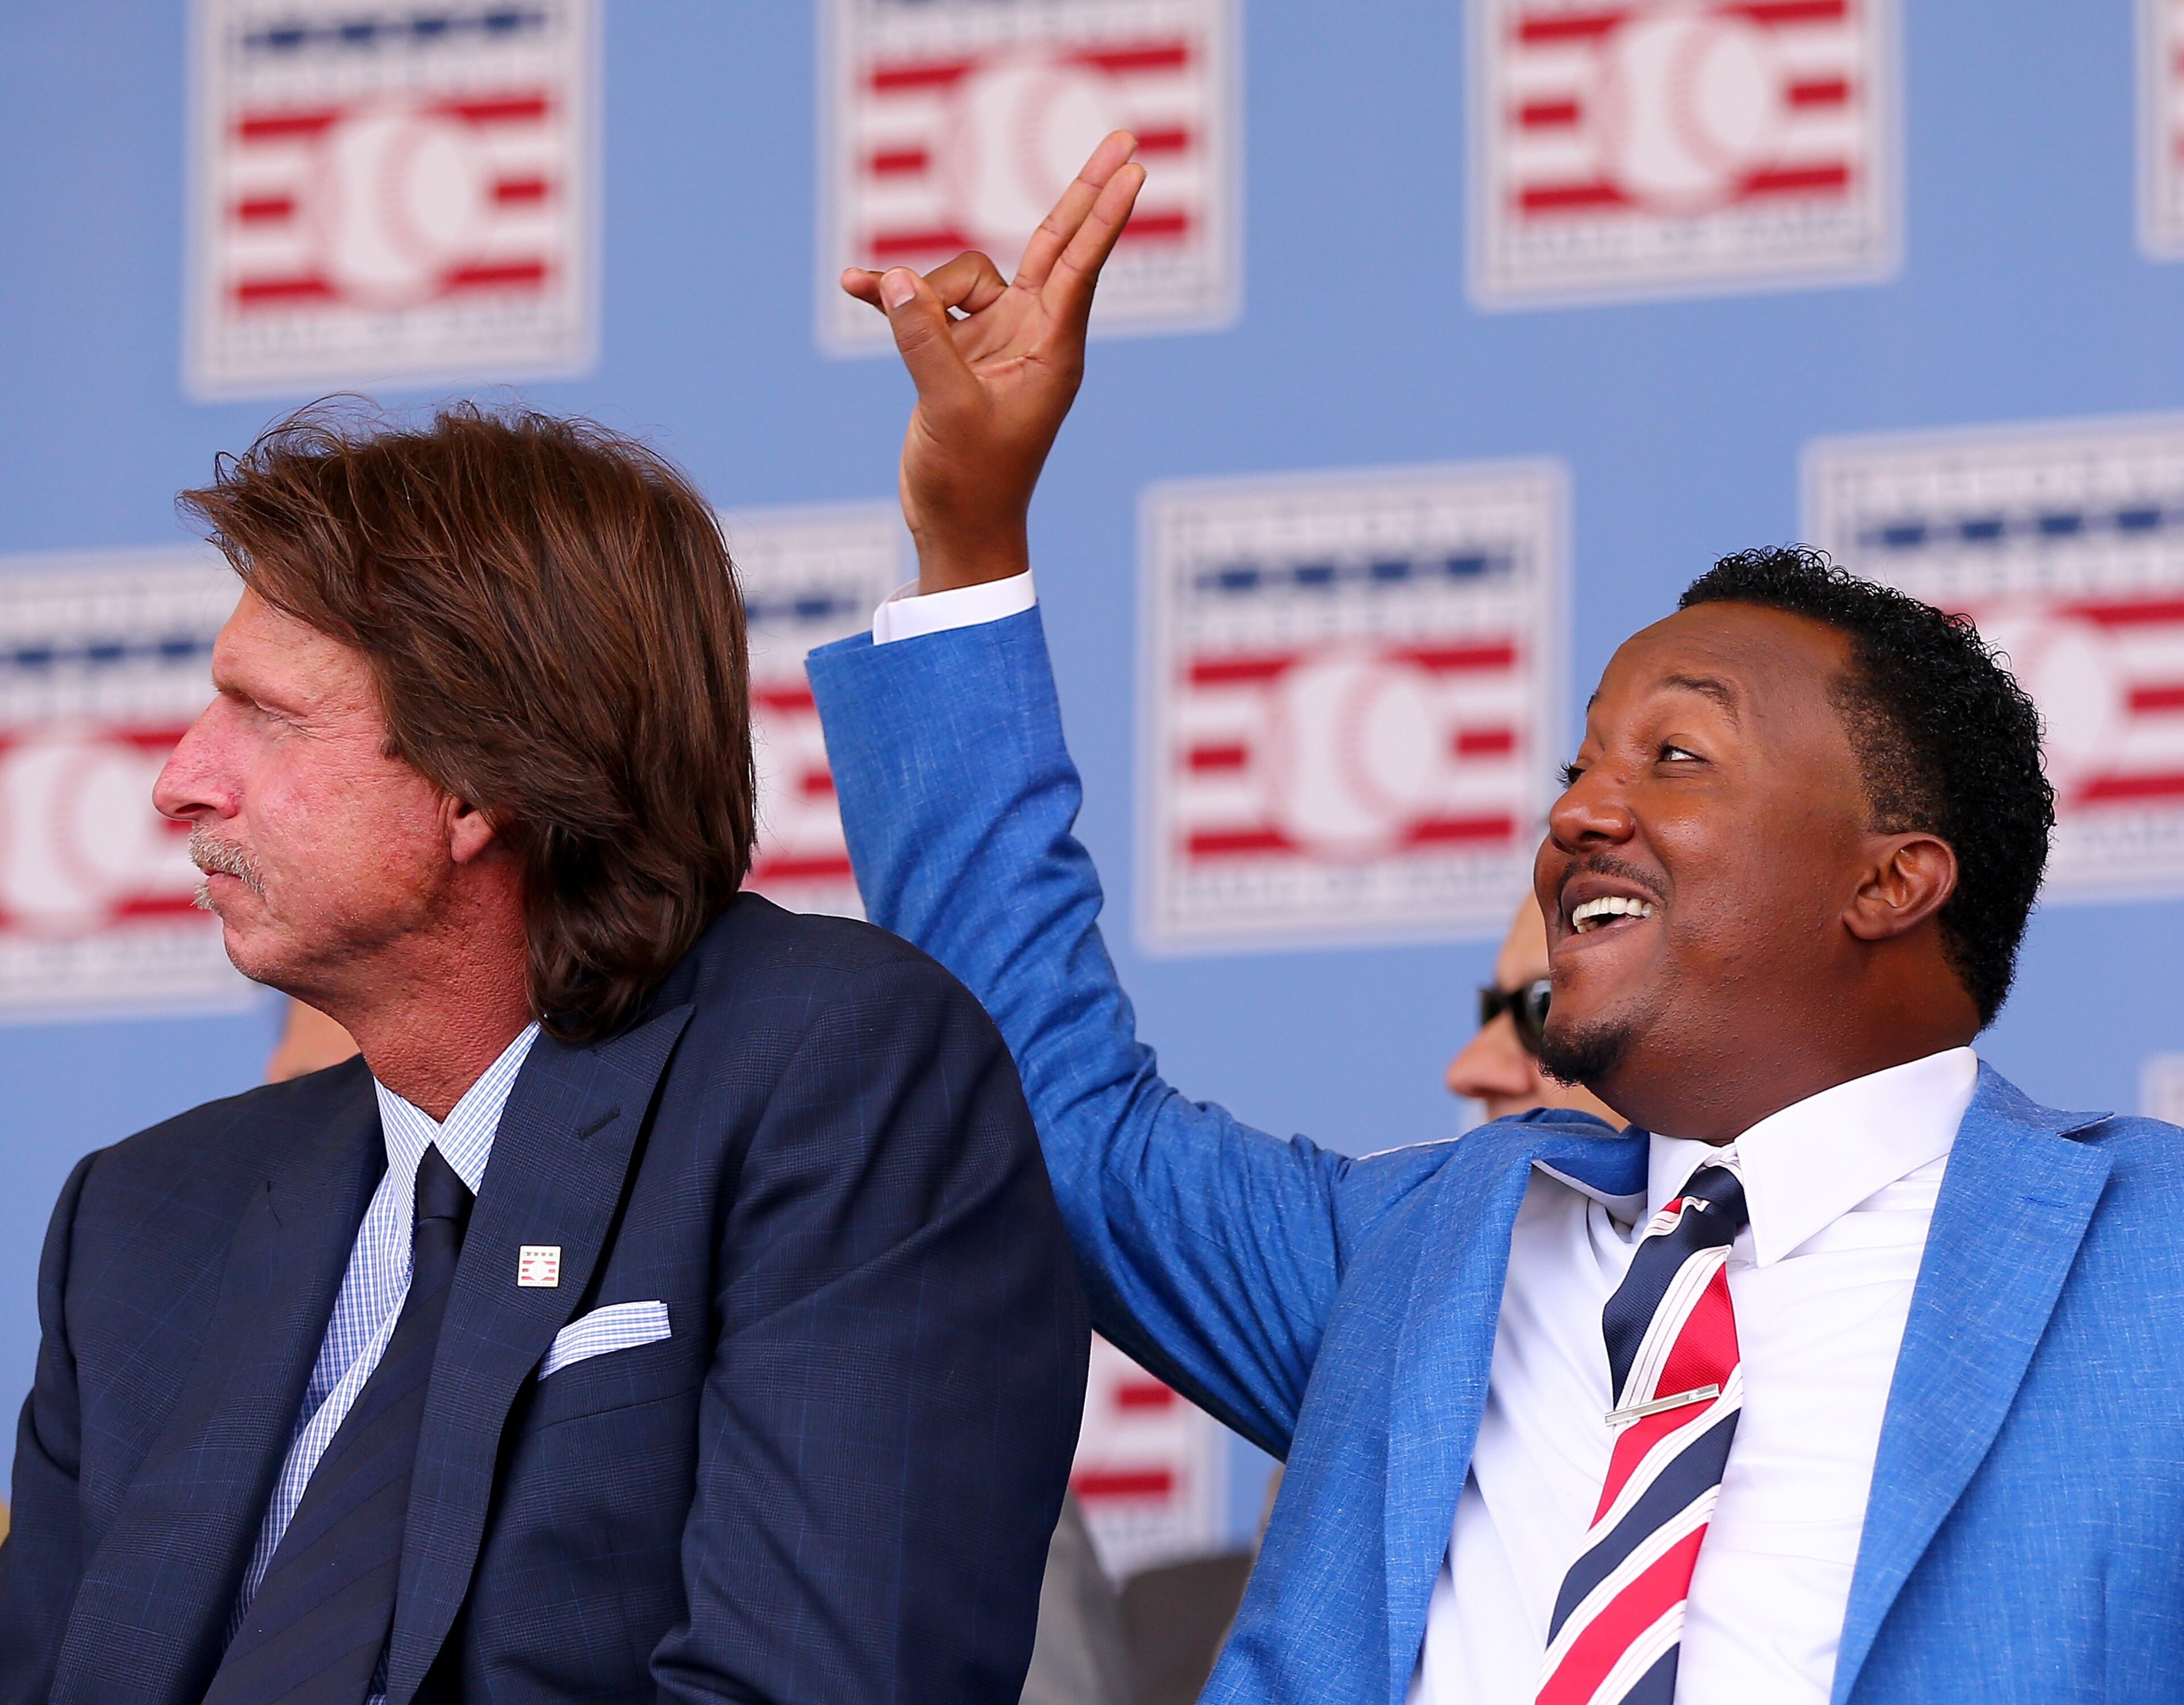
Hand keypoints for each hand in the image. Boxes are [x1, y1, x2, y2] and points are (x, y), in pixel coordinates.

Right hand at [842, 132, 1145, 592]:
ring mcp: (998, 341)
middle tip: (1126, 138)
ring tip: (883, 313)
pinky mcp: (960, 353)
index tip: (1134, 168)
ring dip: (919, 290)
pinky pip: (928, 305)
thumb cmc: (970, 484)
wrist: (957, 530)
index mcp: (1053, 351)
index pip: (1081, 266)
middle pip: (1059, 244)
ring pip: (962, 278)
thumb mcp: (946, 410)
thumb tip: (894, 279)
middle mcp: (1034, 336)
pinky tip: (856, 286)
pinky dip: (896, 297)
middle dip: (1084, 191)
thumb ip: (923, 340)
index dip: (1104, 213)